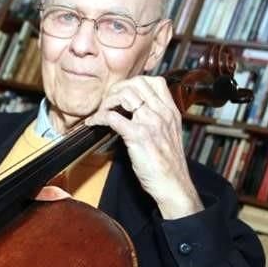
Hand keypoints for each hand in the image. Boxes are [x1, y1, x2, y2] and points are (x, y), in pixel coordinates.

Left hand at [85, 76, 202, 218]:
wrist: (174, 184)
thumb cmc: (169, 164)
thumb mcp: (170, 134)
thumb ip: (159, 119)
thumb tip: (139, 110)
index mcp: (171, 111)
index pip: (154, 81)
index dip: (134, 82)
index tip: (123, 92)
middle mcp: (162, 113)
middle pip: (136, 84)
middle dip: (117, 89)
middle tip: (108, 101)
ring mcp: (150, 123)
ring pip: (124, 96)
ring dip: (107, 101)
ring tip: (102, 111)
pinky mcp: (138, 136)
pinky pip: (112, 117)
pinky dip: (98, 117)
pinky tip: (94, 123)